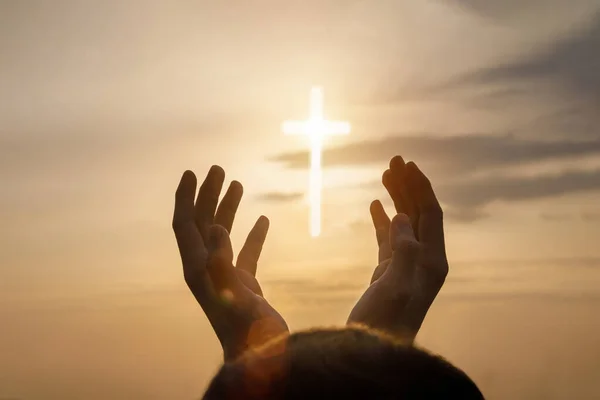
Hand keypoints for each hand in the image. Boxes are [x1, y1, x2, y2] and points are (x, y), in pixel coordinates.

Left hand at [172, 166, 287, 360]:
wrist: (261, 357)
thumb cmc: (245, 329)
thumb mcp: (231, 293)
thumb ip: (220, 261)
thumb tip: (214, 225)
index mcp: (198, 268)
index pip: (184, 224)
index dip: (185, 197)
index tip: (192, 172)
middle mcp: (207, 268)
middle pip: (202, 223)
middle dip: (208, 194)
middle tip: (218, 169)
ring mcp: (225, 275)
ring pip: (223, 234)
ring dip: (228, 208)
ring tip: (237, 183)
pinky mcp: (244, 283)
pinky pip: (246, 251)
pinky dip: (253, 233)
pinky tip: (262, 219)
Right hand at [348, 156, 447, 340]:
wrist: (374, 347)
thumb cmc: (386, 320)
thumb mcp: (397, 285)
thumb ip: (404, 249)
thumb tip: (401, 216)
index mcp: (432, 260)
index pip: (430, 214)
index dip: (420, 187)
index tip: (408, 164)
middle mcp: (424, 259)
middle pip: (418, 212)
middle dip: (408, 185)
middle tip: (394, 159)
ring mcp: (406, 264)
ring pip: (403, 221)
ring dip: (396, 197)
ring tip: (385, 172)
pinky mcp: (389, 270)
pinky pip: (388, 237)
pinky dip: (383, 218)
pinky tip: (376, 204)